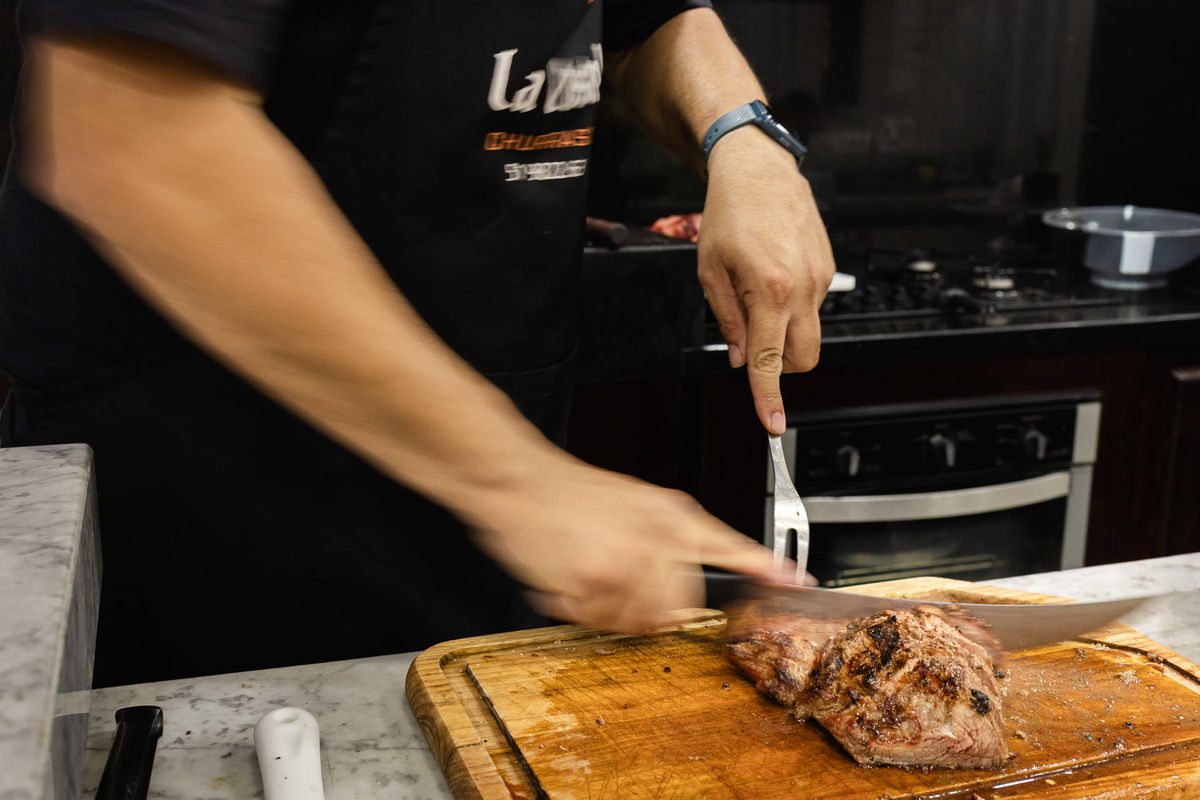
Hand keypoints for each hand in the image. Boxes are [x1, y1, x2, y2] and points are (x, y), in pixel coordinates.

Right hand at [468, 454, 782, 632]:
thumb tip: (677, 592)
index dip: (764, 568)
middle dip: (649, 613)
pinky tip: (565, 579)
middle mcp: (657, 536)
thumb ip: (663, 542)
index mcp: (671, 515)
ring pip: (637, 620)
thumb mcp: (632, 504)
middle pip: (677, 605)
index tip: (796, 583)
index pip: (731, 546)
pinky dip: (577, 609)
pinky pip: (597, 619)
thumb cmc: (568, 494)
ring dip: (608, 613)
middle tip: (616, 594)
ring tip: (585, 580)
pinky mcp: (596, 578)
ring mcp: (628, 560)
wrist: (519, 480)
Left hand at [698, 127, 835, 433]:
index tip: (772, 422)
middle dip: (781, 365)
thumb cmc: (730, 214)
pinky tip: (773, 273)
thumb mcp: (710, 272)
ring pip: (808, 331)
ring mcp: (820, 279)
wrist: (760, 170)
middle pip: (805, 358)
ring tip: (756, 289)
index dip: (768, 397)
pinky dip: (792, 305)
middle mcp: (802, 288)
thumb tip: (739, 358)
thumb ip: (727, 320)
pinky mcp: (828, 269)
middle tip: (753, 343)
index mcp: (769, 291)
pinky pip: (812, 305)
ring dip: (784, 329)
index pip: (769, 361)